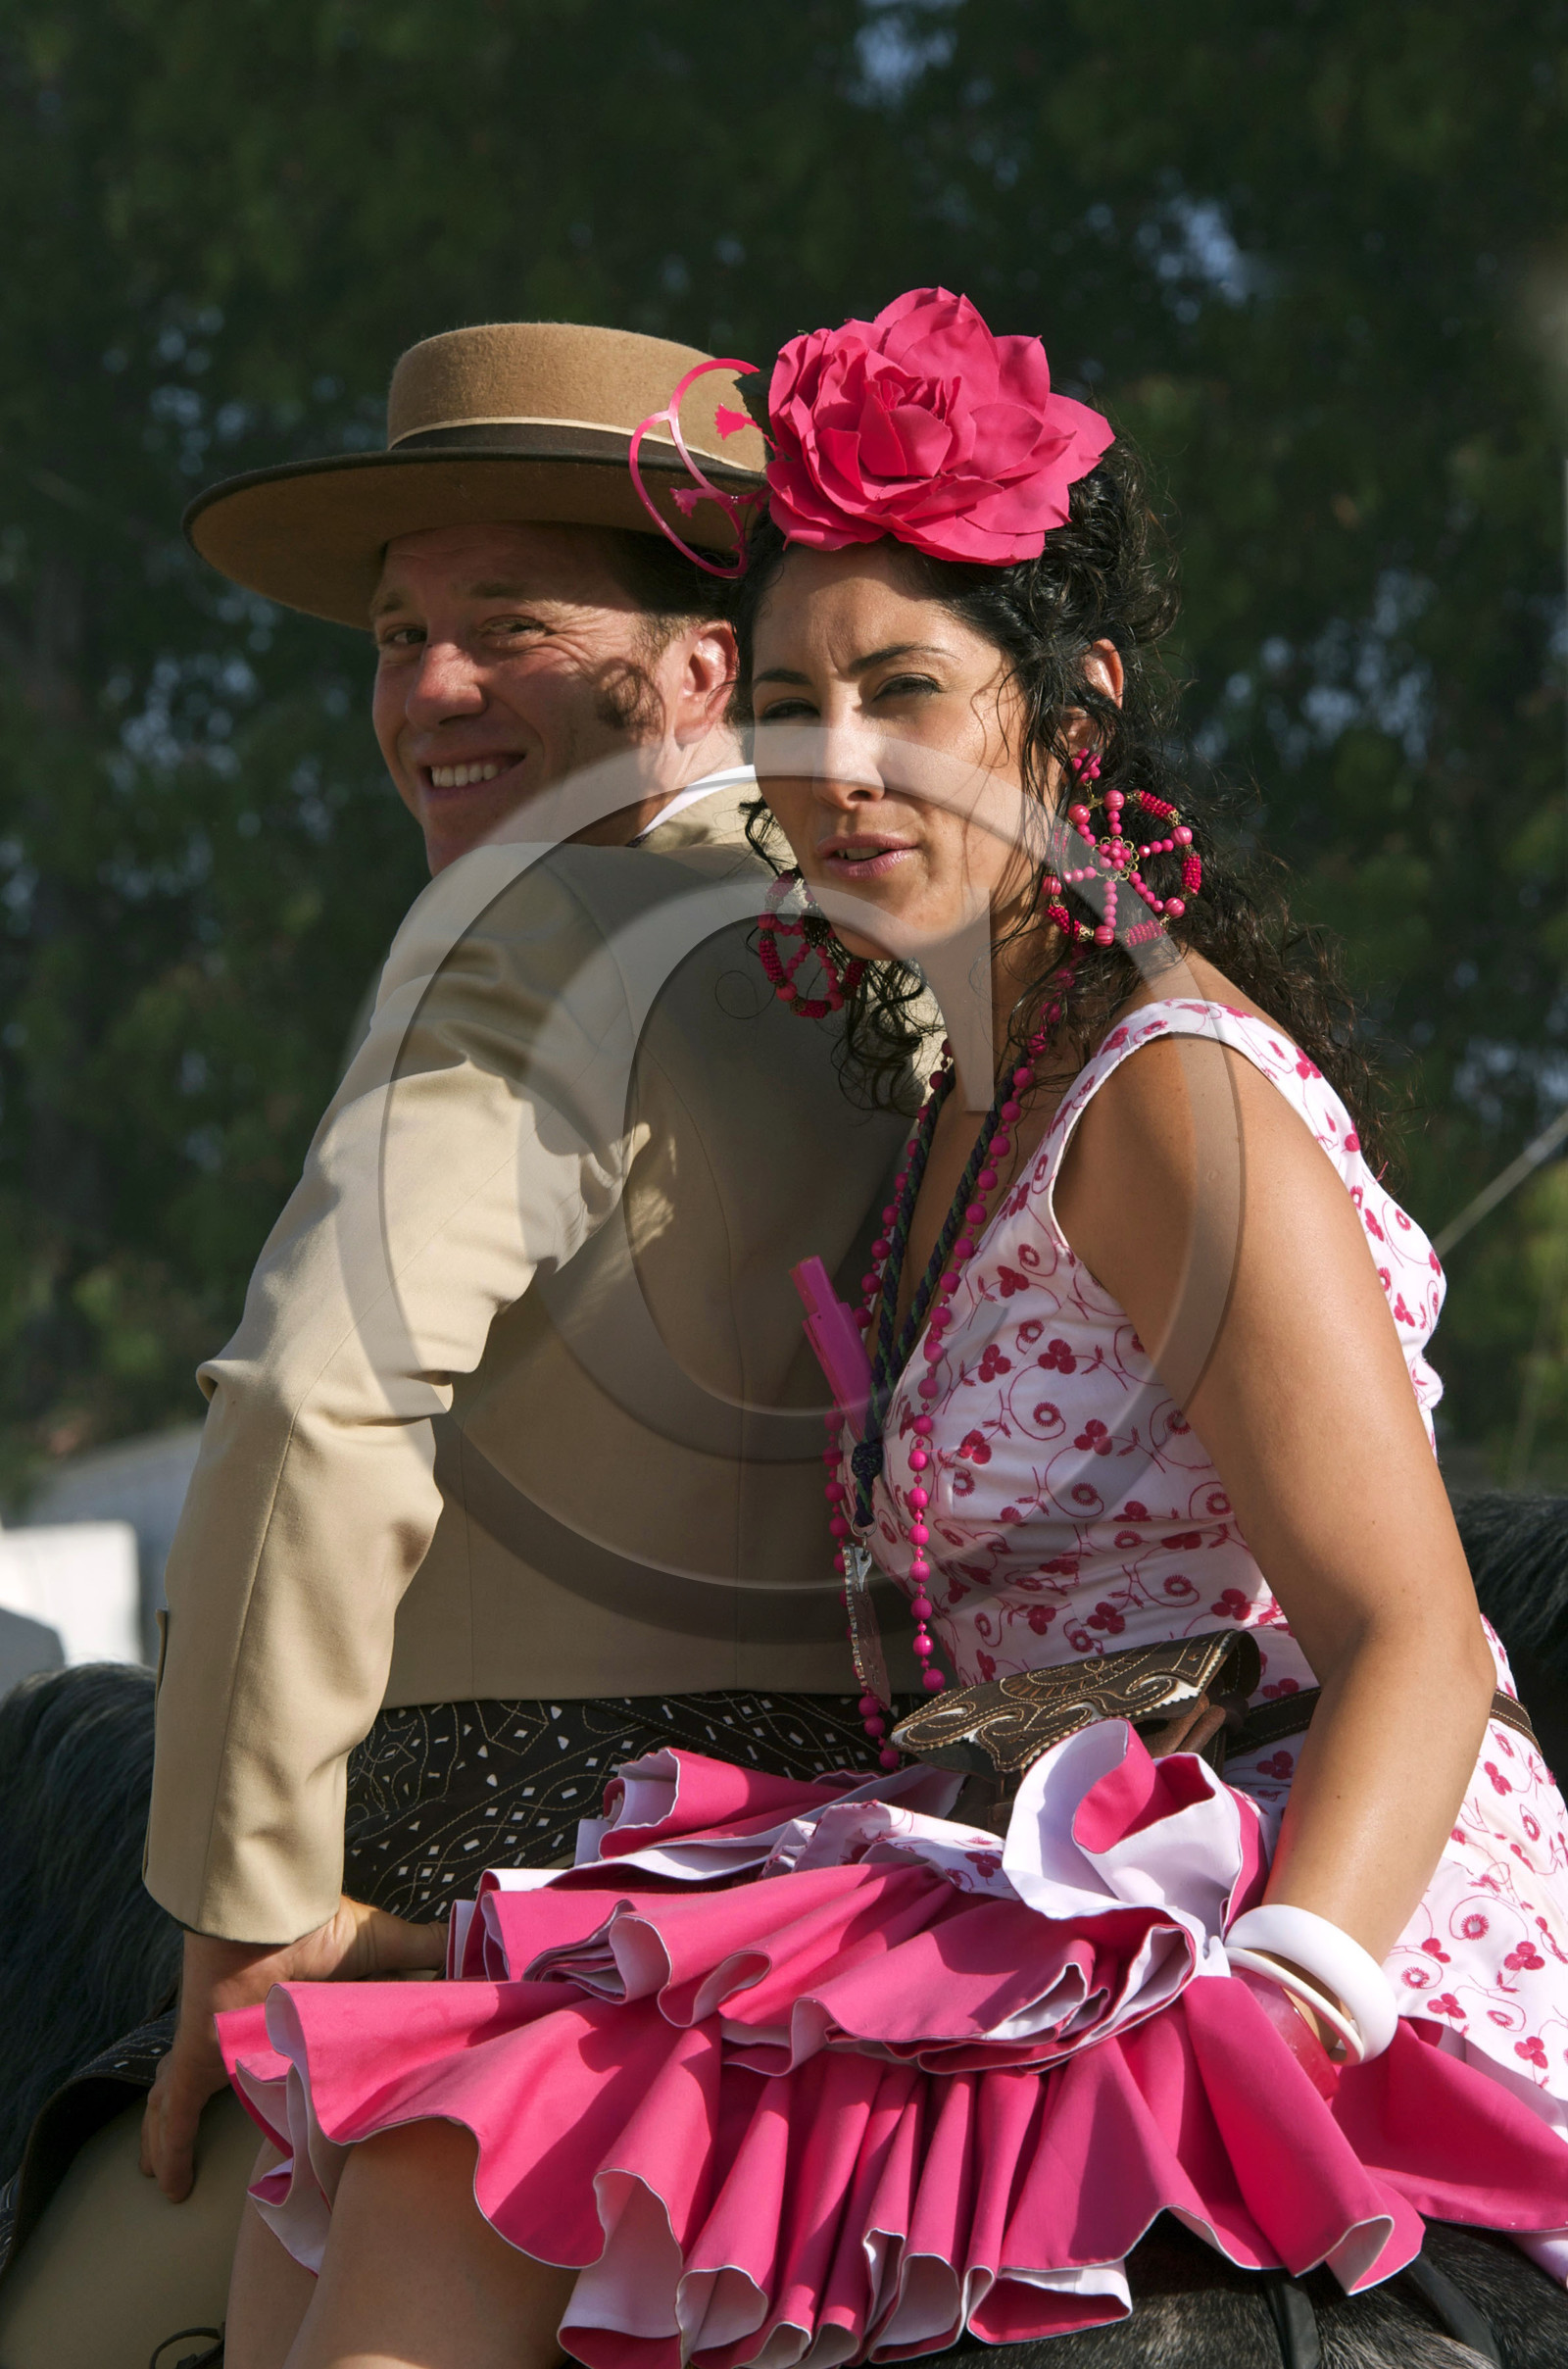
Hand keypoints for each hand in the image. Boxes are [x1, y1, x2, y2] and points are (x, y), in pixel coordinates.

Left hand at [139, 1896, 446, 2200]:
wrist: (274, 1917)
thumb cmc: (323, 1927)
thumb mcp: (385, 1946)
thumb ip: (424, 1952)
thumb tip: (475, 1957)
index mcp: (292, 2014)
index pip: (288, 2053)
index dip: (291, 2079)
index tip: (310, 2116)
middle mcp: (251, 2035)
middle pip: (234, 2080)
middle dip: (221, 2105)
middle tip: (231, 2153)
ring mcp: (219, 2049)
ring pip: (186, 2102)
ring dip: (175, 2135)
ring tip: (166, 2172)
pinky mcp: (197, 2061)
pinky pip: (174, 2114)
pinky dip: (171, 2148)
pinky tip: (169, 2186)